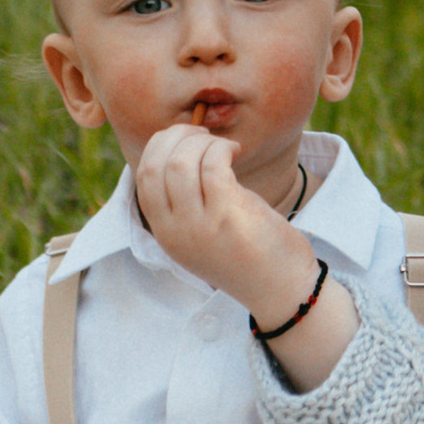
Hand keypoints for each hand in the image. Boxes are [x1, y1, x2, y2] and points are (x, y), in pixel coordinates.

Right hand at [129, 120, 312, 313]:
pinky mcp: (228, 216)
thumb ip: (186, 202)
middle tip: (204, 134)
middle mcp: (175, 231)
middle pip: (154, 166)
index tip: (184, 137)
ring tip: (223, 146)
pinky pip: (213, 166)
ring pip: (181, 163)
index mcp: (165, 233)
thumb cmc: (247, 250)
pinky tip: (236, 152)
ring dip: (203, 142)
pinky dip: (222, 149)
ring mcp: (200, 226)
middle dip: (177, 137)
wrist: (280, 288)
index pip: (142, 176)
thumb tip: (181, 149)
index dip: (159, 146)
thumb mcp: (202, 232)